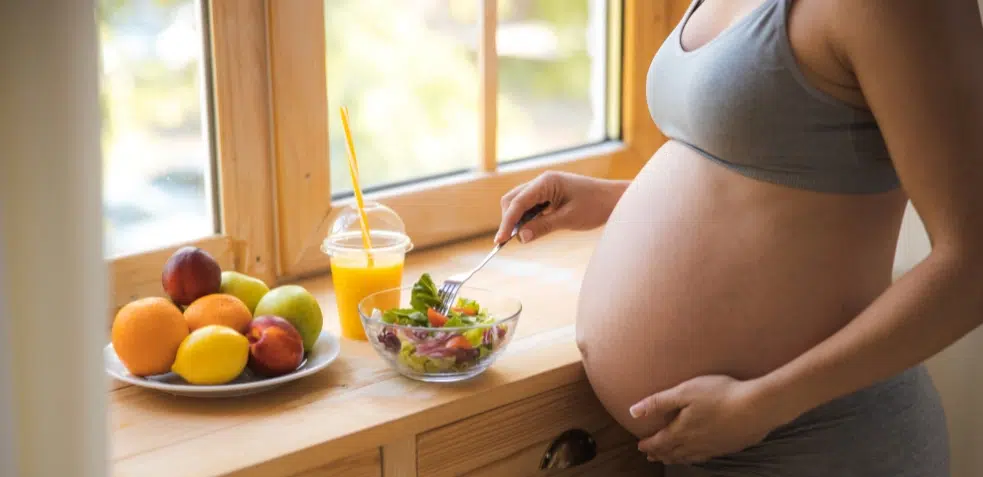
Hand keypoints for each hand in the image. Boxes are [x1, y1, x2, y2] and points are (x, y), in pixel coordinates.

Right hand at [495, 171, 626, 243]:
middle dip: (509, 220)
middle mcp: (542, 181)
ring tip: (524, 237)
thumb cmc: (596, 206)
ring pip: (519, 203)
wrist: (615, 200)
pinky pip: (530, 206)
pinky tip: (533, 229)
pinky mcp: (549, 195)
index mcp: (546, 182)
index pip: (517, 202)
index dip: (507, 222)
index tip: (500, 241)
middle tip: (512, 241)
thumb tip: (520, 238)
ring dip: (518, 220)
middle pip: (512, 200)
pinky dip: (527, 218)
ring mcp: (545, 187)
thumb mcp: (568, 219)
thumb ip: (543, 227)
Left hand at [630, 375, 785, 464]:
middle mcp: (695, 444)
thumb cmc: (720, 394)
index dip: (647, 444)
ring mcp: (712, 448)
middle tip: (651, 455)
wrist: (757, 407)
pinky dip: (694, 458)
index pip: (659, 442)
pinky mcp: (728, 447)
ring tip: (669, 458)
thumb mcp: (684, 392)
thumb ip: (658, 402)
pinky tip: (698, 455)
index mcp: (681, 431)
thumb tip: (632, 412)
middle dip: (659, 453)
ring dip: (675, 458)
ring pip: (688, 457)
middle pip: (672, 452)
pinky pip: (704, 457)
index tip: (639, 445)